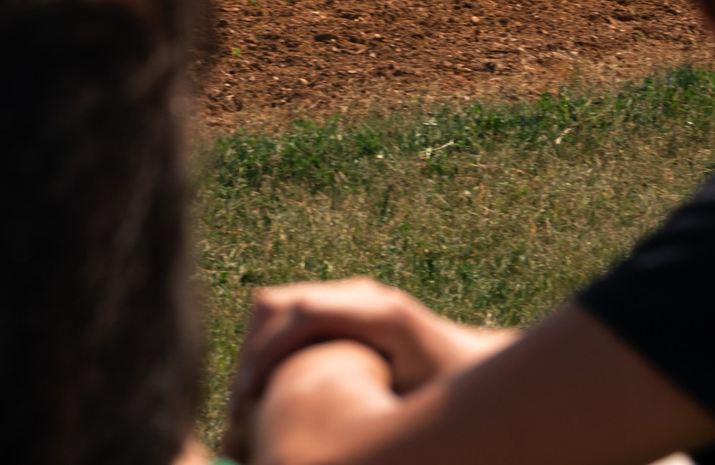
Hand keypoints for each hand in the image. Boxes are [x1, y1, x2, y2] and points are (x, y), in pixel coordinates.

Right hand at [225, 280, 511, 446]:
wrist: (475, 365)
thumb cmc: (452, 391)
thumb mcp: (419, 405)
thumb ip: (373, 403)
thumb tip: (313, 419)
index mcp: (382, 313)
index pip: (304, 313)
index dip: (266, 351)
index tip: (246, 395)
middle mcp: (360, 295)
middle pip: (279, 303)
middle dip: (251, 352)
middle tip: (239, 408)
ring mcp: (348, 297)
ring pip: (275, 308)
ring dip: (254, 350)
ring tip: (248, 403)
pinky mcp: (340, 308)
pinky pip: (287, 318)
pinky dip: (268, 349)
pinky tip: (269, 391)